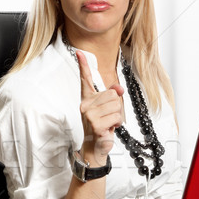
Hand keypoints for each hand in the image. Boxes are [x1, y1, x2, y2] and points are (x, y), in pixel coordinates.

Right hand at [76, 50, 123, 164]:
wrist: (95, 146)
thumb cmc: (100, 126)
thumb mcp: (107, 109)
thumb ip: (112, 96)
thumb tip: (119, 88)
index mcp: (87, 99)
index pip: (84, 79)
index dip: (82, 65)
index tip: (78, 52)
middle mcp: (85, 105)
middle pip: (112, 94)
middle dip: (116, 106)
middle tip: (107, 117)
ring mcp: (89, 115)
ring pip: (116, 105)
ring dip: (117, 116)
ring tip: (108, 123)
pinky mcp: (96, 124)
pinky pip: (116, 117)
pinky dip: (117, 123)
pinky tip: (109, 129)